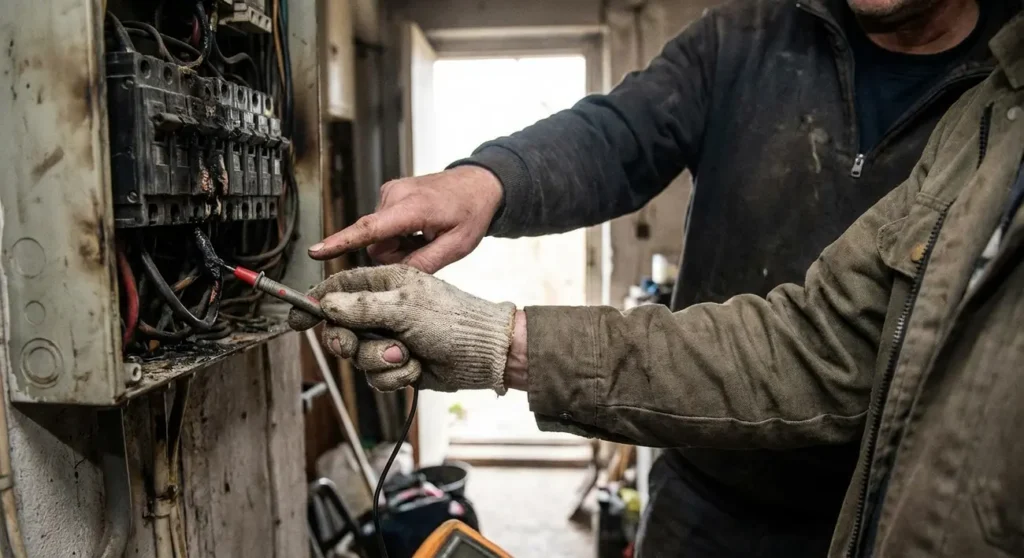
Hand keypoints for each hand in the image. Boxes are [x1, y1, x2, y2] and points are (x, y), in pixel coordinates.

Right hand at [287, 265, 516, 393]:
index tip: (296, 319)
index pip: (339, 288)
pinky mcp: (398, 364)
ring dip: (379, 361)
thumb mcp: (406, 307)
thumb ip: (363, 307)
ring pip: (358, 356)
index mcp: (385, 284)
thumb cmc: (454, 322)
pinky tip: (415, 368)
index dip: (315, 302)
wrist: (484, 356)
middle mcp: (384, 310)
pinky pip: (376, 376)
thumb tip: (328, 303)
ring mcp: (390, 338)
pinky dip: (394, 376)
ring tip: (405, 355)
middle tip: (353, 346)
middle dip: (348, 342)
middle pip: (340, 328)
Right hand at [309, 166, 503, 273]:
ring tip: (426, 232)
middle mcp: (395, 196)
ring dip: (400, 243)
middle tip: (427, 245)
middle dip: (397, 254)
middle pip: (377, 245)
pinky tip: (421, 225)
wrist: (478, 184)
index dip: (341, 242)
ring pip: (379, 238)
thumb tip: (393, 278)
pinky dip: (400, 232)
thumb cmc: (470, 213)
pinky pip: (383, 226)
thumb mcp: (457, 247)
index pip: (370, 229)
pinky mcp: (388, 194)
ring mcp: (390, 192)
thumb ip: (424, 264)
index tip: (316, 251)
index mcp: (413, 208)